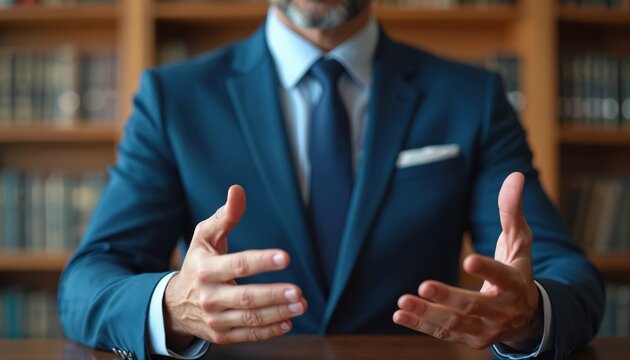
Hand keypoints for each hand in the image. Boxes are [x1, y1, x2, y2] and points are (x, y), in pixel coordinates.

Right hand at [164, 185, 306, 347]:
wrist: (174, 304)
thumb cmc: (198, 262)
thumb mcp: (204, 236)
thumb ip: (225, 216)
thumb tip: (238, 190)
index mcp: (206, 269)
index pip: (238, 265)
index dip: (262, 261)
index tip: (285, 257)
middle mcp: (209, 296)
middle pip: (246, 297)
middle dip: (273, 294)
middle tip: (297, 291)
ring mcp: (215, 318)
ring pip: (250, 318)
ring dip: (278, 313)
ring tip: (301, 304)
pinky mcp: (221, 335)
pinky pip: (248, 335)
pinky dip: (270, 330)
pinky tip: (288, 321)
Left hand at [393, 172, 542, 349]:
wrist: (526, 317)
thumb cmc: (518, 270)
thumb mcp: (520, 242)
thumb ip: (512, 211)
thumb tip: (515, 175)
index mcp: (515, 284)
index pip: (503, 276)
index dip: (487, 269)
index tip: (468, 258)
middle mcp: (502, 311)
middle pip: (473, 305)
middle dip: (448, 297)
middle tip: (424, 285)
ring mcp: (486, 328)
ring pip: (454, 324)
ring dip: (427, 313)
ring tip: (403, 301)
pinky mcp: (470, 339)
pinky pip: (443, 334)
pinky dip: (421, 325)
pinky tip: (400, 314)